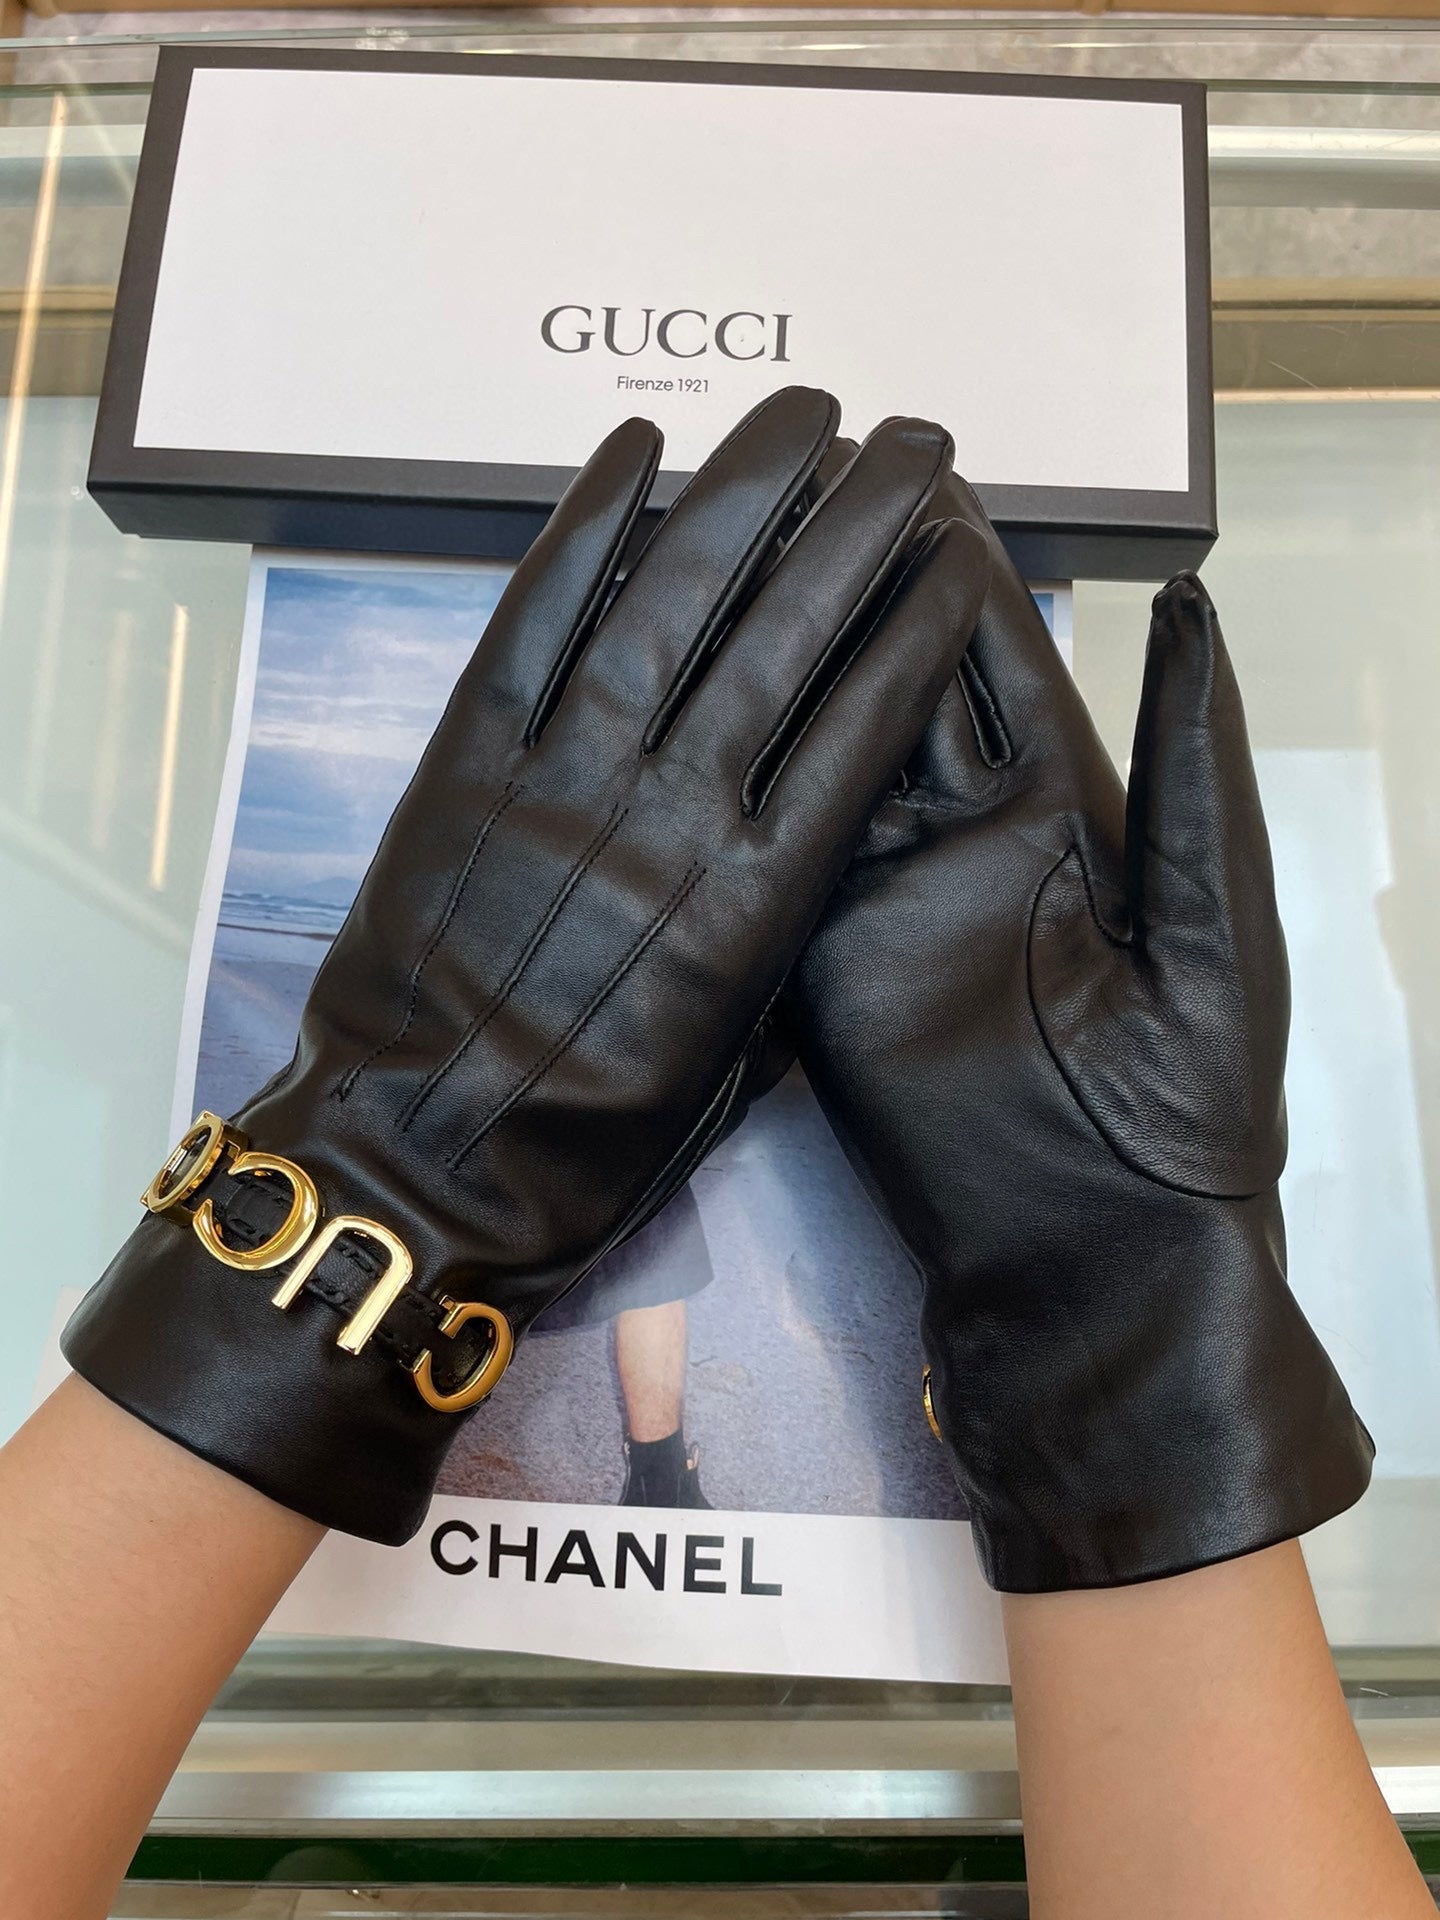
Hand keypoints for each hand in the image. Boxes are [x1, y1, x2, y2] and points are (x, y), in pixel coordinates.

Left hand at [63, 388, 989, 1544]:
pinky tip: (634, 448)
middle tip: (917, 440)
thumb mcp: (731, 1057)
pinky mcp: (468, 764)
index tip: (957, 553)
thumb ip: (781, 928)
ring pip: (672, 602)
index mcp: (756, 904)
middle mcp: (674, 817)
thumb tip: (811, 824)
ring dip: (746, 491)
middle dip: (862, 523)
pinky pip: (533, 622)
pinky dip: (583, 529)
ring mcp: (565, 778)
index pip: (862, 726)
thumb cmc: (589, 1140)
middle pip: (788, 636)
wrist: (421, 1168)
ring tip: (806, 408)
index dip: (916, 624)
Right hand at [787, 478, 1371, 1590]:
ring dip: (779, 656)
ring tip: (725, 552)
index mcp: (1062, 812)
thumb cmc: (1184, 1098)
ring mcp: (878, 893)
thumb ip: (1190, 762)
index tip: (904, 469)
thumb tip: (1188, 602)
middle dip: (846, 584)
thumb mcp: (1209, 917)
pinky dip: (738, 773)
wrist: (1095, 1252)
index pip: (995, 660)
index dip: (951, 565)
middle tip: (787, 480)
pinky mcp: (815, 954)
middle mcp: (959, 836)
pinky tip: (691, 689)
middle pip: (894, 681)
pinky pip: (775, 849)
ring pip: (821, 747)